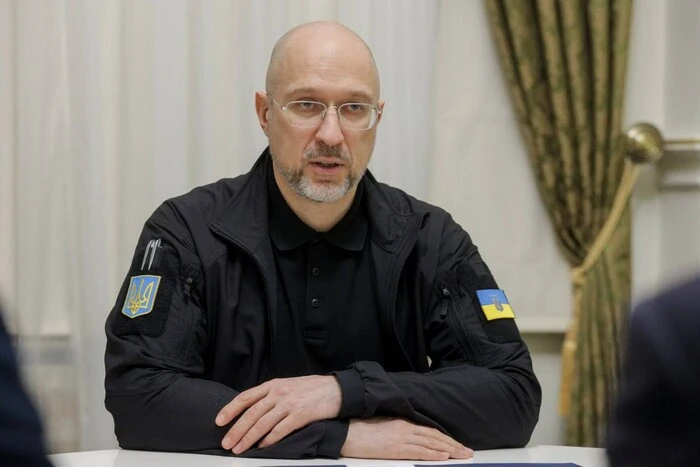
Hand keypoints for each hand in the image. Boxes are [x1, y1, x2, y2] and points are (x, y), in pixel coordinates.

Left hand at [215, 375, 341, 453]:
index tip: (219, 421)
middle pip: (251, 413)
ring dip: (248, 438)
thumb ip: (270, 395)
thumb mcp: (287, 385)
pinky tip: (262, 447)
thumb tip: (252, 411)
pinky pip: (280, 429)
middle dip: (236, 430)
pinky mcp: (300, 415)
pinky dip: (269, 439)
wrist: (335, 389)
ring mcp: (289, 404)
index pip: (246, 397)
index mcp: (273, 384)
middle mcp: (278, 393)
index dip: (231, 409)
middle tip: (226, 443)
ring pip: (262, 423)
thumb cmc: (311, 389)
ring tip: (239, 449)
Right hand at [340, 418, 473, 460]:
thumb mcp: (384, 425)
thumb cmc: (361, 429)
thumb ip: (399, 428)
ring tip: (463, 454)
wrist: (346, 431)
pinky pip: (418, 452)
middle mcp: (405, 428)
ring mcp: (401, 438)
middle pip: (435, 437)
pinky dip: (433, 454)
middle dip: (453, 445)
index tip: (457, 444)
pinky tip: (444, 457)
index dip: (445, 438)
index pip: (430, 431)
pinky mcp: (395, 448)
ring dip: (449, 450)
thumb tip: (413, 435)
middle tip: (467, 451)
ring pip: (431, 444)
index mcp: (403, 422)